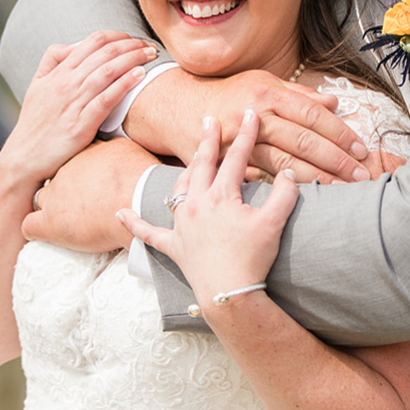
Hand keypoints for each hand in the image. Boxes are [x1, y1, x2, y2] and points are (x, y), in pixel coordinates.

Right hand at [3, 30, 156, 187]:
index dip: (117, 36)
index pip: (92, 42)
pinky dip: (124, 84)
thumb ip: (52, 60)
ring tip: (151, 55)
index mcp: (58, 72)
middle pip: (104, 53)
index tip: (133, 39)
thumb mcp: (37, 84)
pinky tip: (140, 75)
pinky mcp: (81, 124)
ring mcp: (74, 103)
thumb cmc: (35, 122)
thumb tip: (73, 45)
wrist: (24, 156)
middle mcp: (66, 83)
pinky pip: (106, 99)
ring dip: (133, 59)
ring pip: (107, 72)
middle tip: (149, 45)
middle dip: (131, 45)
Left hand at [22, 137, 159, 251]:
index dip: (79, 175)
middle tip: (82, 204)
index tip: (90, 185)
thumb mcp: (127, 150)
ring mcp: (54, 196)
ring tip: (66, 220)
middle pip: (55, 179)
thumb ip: (114, 148)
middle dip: (64, 190)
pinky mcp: (50, 222)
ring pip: (40, 199)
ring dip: (50, 209)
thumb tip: (117, 148)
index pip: (71, 161)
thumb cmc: (140, 178)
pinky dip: (35, 230)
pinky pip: (29, 225)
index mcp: (81, 154)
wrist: (136, 200)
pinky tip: (45, 234)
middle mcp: (64, 171)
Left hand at [118, 110, 298, 304]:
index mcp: (220, 196)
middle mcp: (196, 205)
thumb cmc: (252, 259)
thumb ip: (284, 194)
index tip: (248, 115)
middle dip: (207, 141)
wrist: (230, 294)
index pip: (235, 158)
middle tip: (208, 121)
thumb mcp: (274, 223)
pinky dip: (134, 223)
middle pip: (201, 165)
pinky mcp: (173, 246)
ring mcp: (182, 225)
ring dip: (185, 170)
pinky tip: (120, 213)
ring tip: (191, 157)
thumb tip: (289, 172)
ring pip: (178, 189)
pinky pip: (148, 233)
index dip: (244, 135)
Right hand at [126, 70, 372, 184]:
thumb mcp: (264, 84)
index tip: (360, 149)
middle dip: (334, 158)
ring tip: (340, 188)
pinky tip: (303, 197)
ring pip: (285, 161)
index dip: (339, 132)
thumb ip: (300, 95)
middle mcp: (255, 115)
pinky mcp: (228, 160)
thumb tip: (334, 102)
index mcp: (269, 93)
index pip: (313, 114)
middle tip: (360, 174)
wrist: (183, 108)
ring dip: (316, 177)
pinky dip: (283, 187)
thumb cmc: (231, 96)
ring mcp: (241, 139)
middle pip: (303, 139)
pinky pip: (262, 176)